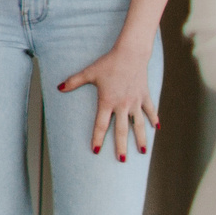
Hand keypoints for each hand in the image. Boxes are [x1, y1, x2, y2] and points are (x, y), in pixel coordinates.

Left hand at [62, 44, 159, 160]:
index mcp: (107, 101)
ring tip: (143, 152)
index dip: (98, 138)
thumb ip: (74, 81)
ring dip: (141, 138)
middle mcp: (123, 105)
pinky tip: (157, 128)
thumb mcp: (89, 72)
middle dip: (121, 146)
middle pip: (122, 130)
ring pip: (139, 124)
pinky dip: (154, 119)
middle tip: (121, 160)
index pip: (101, 125)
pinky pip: (150, 110)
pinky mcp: (145, 95)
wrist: (130, 53)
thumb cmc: (108, 63)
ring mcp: (135, 101)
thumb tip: (58, 88)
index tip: (96, 150)